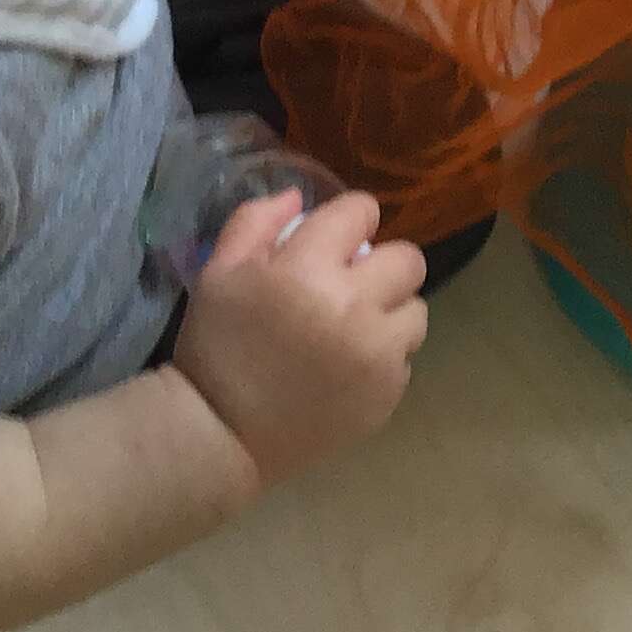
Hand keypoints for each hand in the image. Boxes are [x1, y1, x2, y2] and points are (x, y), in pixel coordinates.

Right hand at [172, 187, 427, 486]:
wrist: (222, 434)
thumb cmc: (216, 347)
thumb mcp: (217, 272)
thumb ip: (255, 221)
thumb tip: (298, 196)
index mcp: (307, 269)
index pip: (361, 212)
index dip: (347, 222)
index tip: (331, 243)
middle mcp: (354, 306)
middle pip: (407, 259)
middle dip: (380, 265)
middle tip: (351, 286)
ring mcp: (378, 354)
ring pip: (415, 309)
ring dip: (390, 312)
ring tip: (354, 329)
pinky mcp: (388, 393)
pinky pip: (406, 356)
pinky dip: (384, 356)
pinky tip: (348, 368)